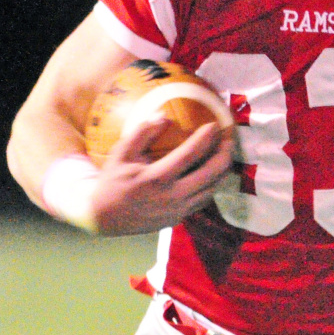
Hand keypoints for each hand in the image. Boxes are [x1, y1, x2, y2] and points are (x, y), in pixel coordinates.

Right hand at [90, 118, 235, 234]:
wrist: (103, 219)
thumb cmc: (112, 181)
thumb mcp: (121, 154)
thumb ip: (141, 133)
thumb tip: (163, 115)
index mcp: (157, 178)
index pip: (190, 154)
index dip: (206, 138)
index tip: (215, 124)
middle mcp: (172, 196)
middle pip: (211, 173)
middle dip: (225, 154)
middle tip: (230, 139)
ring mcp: (177, 210)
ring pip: (212, 189)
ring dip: (223, 171)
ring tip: (226, 155)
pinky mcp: (179, 218)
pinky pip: (203, 200)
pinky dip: (212, 185)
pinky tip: (213, 173)